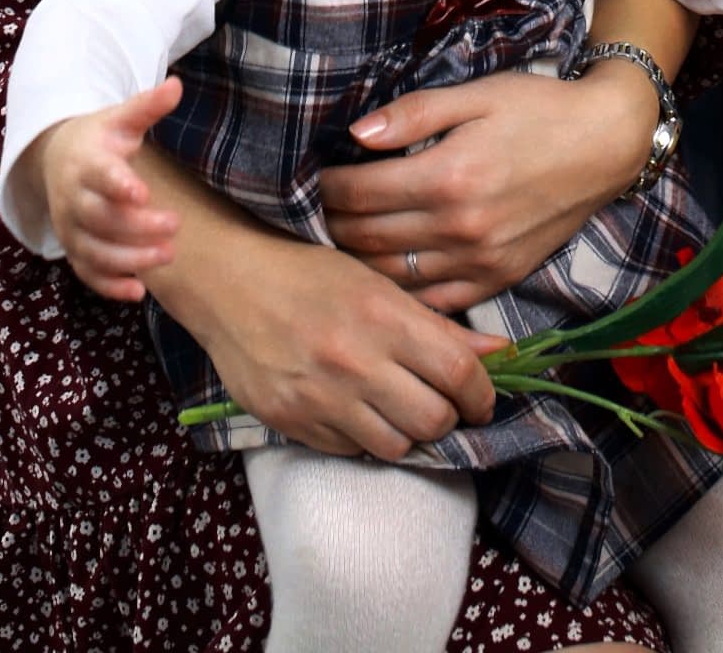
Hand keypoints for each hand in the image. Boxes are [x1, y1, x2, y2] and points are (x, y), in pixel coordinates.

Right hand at [35, 77, 184, 299]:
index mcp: (85, 162)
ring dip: (129, 259)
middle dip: (136, 226)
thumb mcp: (120, 118)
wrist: (54, 158)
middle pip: (100, 218)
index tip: (143, 193)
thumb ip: (147, 106)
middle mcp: (72, 198)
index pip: (99, 175)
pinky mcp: (73, 250)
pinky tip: (138, 292)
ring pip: (93, 251)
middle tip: (175, 225)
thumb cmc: (98, 139)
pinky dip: (109, 286)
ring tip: (167, 255)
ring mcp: (70, 228)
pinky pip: (86, 274)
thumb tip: (177, 85)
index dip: (118, 185)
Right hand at [174, 237, 501, 460]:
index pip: (457, 372)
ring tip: (399, 408)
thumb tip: (494, 354)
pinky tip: (357, 410)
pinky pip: (350, 451)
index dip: (481, 394)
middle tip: (441, 403)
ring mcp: (321, 397)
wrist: (228, 281)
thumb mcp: (375, 282)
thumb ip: (435, 325)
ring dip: (407, 432)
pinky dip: (364, 437)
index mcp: (382, 315)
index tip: (482, 399)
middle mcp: (354, 360)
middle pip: (433, 418)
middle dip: (447, 416)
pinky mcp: (293, 422)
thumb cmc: (307, 271)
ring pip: (396, 445)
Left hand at [320, 64, 658, 312]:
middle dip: (331, 225)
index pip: (360, 194)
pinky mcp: (497, 279)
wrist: (605, 144)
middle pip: (368, 239)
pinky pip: (433, 302)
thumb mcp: (475, 95)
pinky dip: (400, 294)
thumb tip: (355, 132)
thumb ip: (413, 114)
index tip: (310, 178)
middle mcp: (460, 228)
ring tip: (337, 242)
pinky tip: (381, 276)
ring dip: (356, 262)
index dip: (326, 187)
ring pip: (393, 277)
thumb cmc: (537, 109)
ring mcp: (479, 261)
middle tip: (312, 211)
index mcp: (448, 176)